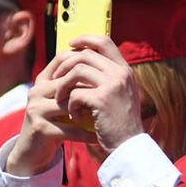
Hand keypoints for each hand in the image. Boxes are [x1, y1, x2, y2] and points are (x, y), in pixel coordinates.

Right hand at [5, 55, 97, 176]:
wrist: (33, 151)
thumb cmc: (55, 122)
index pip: (63, 59)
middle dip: (91, 89)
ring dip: (90, 111)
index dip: (85, 63)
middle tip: (114, 95)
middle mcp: (36, 91)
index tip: (106, 73)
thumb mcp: (62, 100)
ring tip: (108, 116)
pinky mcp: (39, 128)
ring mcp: (36, 109)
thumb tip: (106, 67)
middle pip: (68, 81)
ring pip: (69, 104)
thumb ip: (75, 84)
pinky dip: (87, 134)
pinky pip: (70, 129)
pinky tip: (100, 137)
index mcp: (42, 80)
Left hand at [48, 35, 143, 156]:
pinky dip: (70, 105)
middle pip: (84, 54)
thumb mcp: (120, 95)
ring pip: (76, 71)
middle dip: (65, 66)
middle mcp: (121, 74)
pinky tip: (76, 117)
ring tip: (62, 100)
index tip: (70, 45)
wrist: (129, 146)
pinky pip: (75, 93)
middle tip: (56, 80)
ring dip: (63, 85)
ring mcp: (113, 85)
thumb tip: (81, 64)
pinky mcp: (103, 99)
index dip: (85, 39)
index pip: (104, 41)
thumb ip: (107, 78)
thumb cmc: (121, 124)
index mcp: (125, 70)